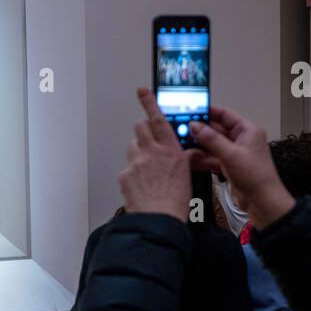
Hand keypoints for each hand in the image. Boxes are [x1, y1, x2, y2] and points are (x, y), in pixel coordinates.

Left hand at [118, 88, 190, 221]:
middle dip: (144, 131)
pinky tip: (140, 186)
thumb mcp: (186, 176)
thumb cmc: (176, 202)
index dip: (149, 102)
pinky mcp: (124, 174)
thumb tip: (186, 155)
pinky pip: (127, 168)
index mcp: (170, 150)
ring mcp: (135, 162)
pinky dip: (133, 174)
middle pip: (140, 128)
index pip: (158, 119)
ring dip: (139, 152)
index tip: (142, 91)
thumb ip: (183, 160)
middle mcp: (151, 152)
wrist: (158, 219)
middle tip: (149, 141)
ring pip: (133, 146)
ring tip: (147, 169)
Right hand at [188, 106, 293, 227]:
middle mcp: (241, 140)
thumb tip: (197, 126)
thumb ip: (211, 139)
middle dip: (200, 131)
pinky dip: (202, 159)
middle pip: (216, 130)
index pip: (226, 115)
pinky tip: (191, 159)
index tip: (193, 111)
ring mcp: (234, 154)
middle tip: (184, 129)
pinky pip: (211, 158)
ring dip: (199, 146)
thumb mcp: (231, 155)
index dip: (209, 112)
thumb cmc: (257, 177)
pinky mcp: (228, 166)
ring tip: (184, 144)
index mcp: (248, 131)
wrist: (262, 201)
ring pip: (212, 145)